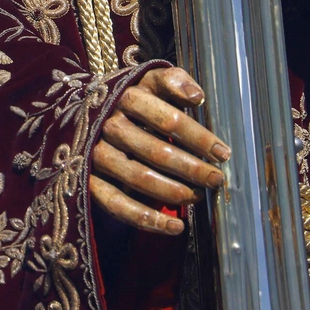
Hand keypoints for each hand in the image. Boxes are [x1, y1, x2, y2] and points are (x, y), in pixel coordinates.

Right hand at [88, 67, 229, 235]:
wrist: (85, 112)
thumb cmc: (132, 99)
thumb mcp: (150, 81)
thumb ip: (174, 82)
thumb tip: (196, 96)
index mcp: (127, 96)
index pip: (168, 120)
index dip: (198, 138)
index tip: (224, 153)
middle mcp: (108, 124)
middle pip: (156, 151)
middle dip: (192, 169)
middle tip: (216, 179)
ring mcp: (95, 153)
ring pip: (138, 178)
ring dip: (173, 192)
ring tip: (198, 197)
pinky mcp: (87, 180)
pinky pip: (117, 204)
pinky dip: (147, 219)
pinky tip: (175, 227)